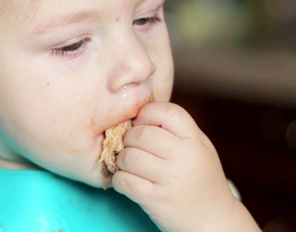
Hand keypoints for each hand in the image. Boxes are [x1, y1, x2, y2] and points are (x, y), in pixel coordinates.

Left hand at [111, 102, 259, 231]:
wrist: (213, 221)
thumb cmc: (200, 179)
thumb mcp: (199, 148)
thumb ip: (176, 130)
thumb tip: (139, 113)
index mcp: (195, 140)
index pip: (165, 111)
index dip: (146, 114)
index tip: (142, 125)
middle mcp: (184, 157)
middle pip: (140, 133)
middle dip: (128, 139)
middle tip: (131, 148)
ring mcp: (170, 179)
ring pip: (128, 156)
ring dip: (121, 161)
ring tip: (128, 166)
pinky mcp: (155, 199)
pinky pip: (123, 180)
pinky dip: (119, 180)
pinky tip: (127, 181)